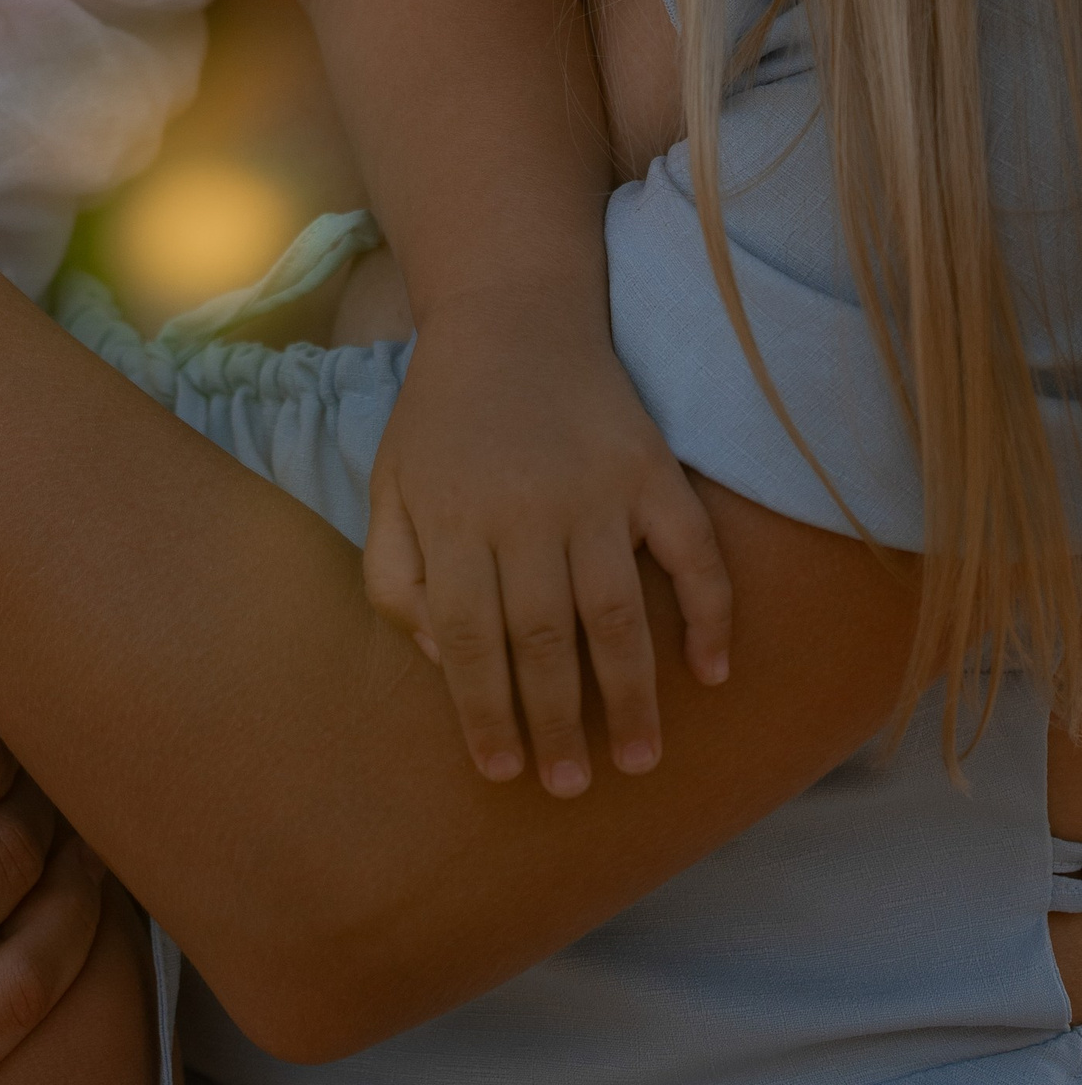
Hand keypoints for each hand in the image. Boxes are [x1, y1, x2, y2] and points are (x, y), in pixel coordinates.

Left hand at [362, 294, 733, 797]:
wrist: (510, 314)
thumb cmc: (442, 417)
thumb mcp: (388, 485)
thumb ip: (395, 577)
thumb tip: (443, 665)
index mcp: (452, 520)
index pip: (467, 641)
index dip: (484, 714)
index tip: (503, 771)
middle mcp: (524, 512)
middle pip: (543, 641)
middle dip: (556, 724)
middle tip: (570, 785)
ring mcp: (594, 492)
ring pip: (616, 615)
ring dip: (630, 696)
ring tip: (636, 759)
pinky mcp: (651, 469)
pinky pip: (692, 553)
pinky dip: (709, 614)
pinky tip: (712, 672)